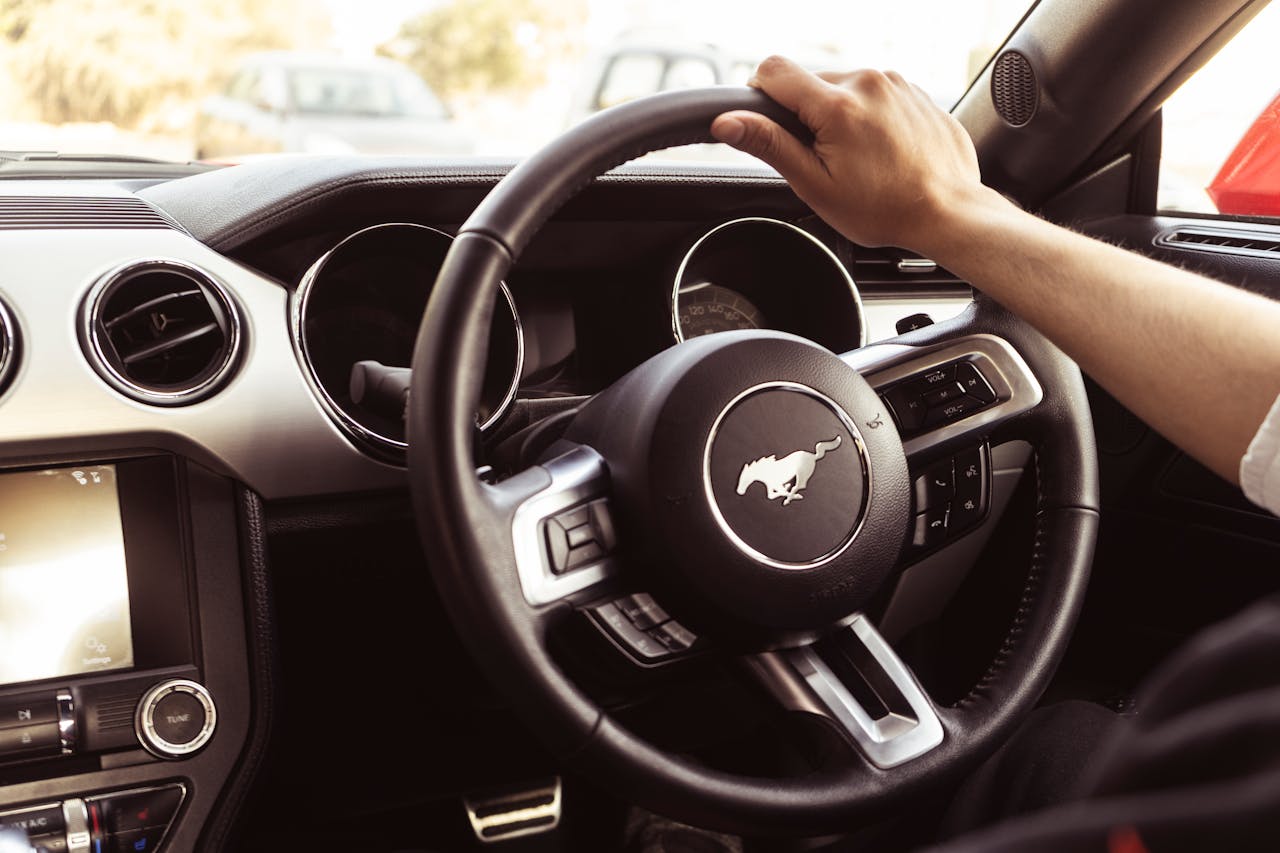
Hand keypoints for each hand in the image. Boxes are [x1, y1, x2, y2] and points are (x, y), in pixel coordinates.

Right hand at [711, 56, 1005, 257]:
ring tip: (859, 158)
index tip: (769, 123)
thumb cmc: (885, 209)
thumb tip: (728, 123)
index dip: (760, 95)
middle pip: (810, 81)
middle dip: (806, 114)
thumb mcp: (815, 184)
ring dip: (839, 115)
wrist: (949, 212)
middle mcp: (868, 81)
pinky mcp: (916, 91)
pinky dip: (869, 117)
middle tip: (823, 158)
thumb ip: (770, 145)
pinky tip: (881, 151)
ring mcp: (897, 83)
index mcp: (838, 105)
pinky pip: (875, 94)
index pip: (773, 70)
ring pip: (844, 87)